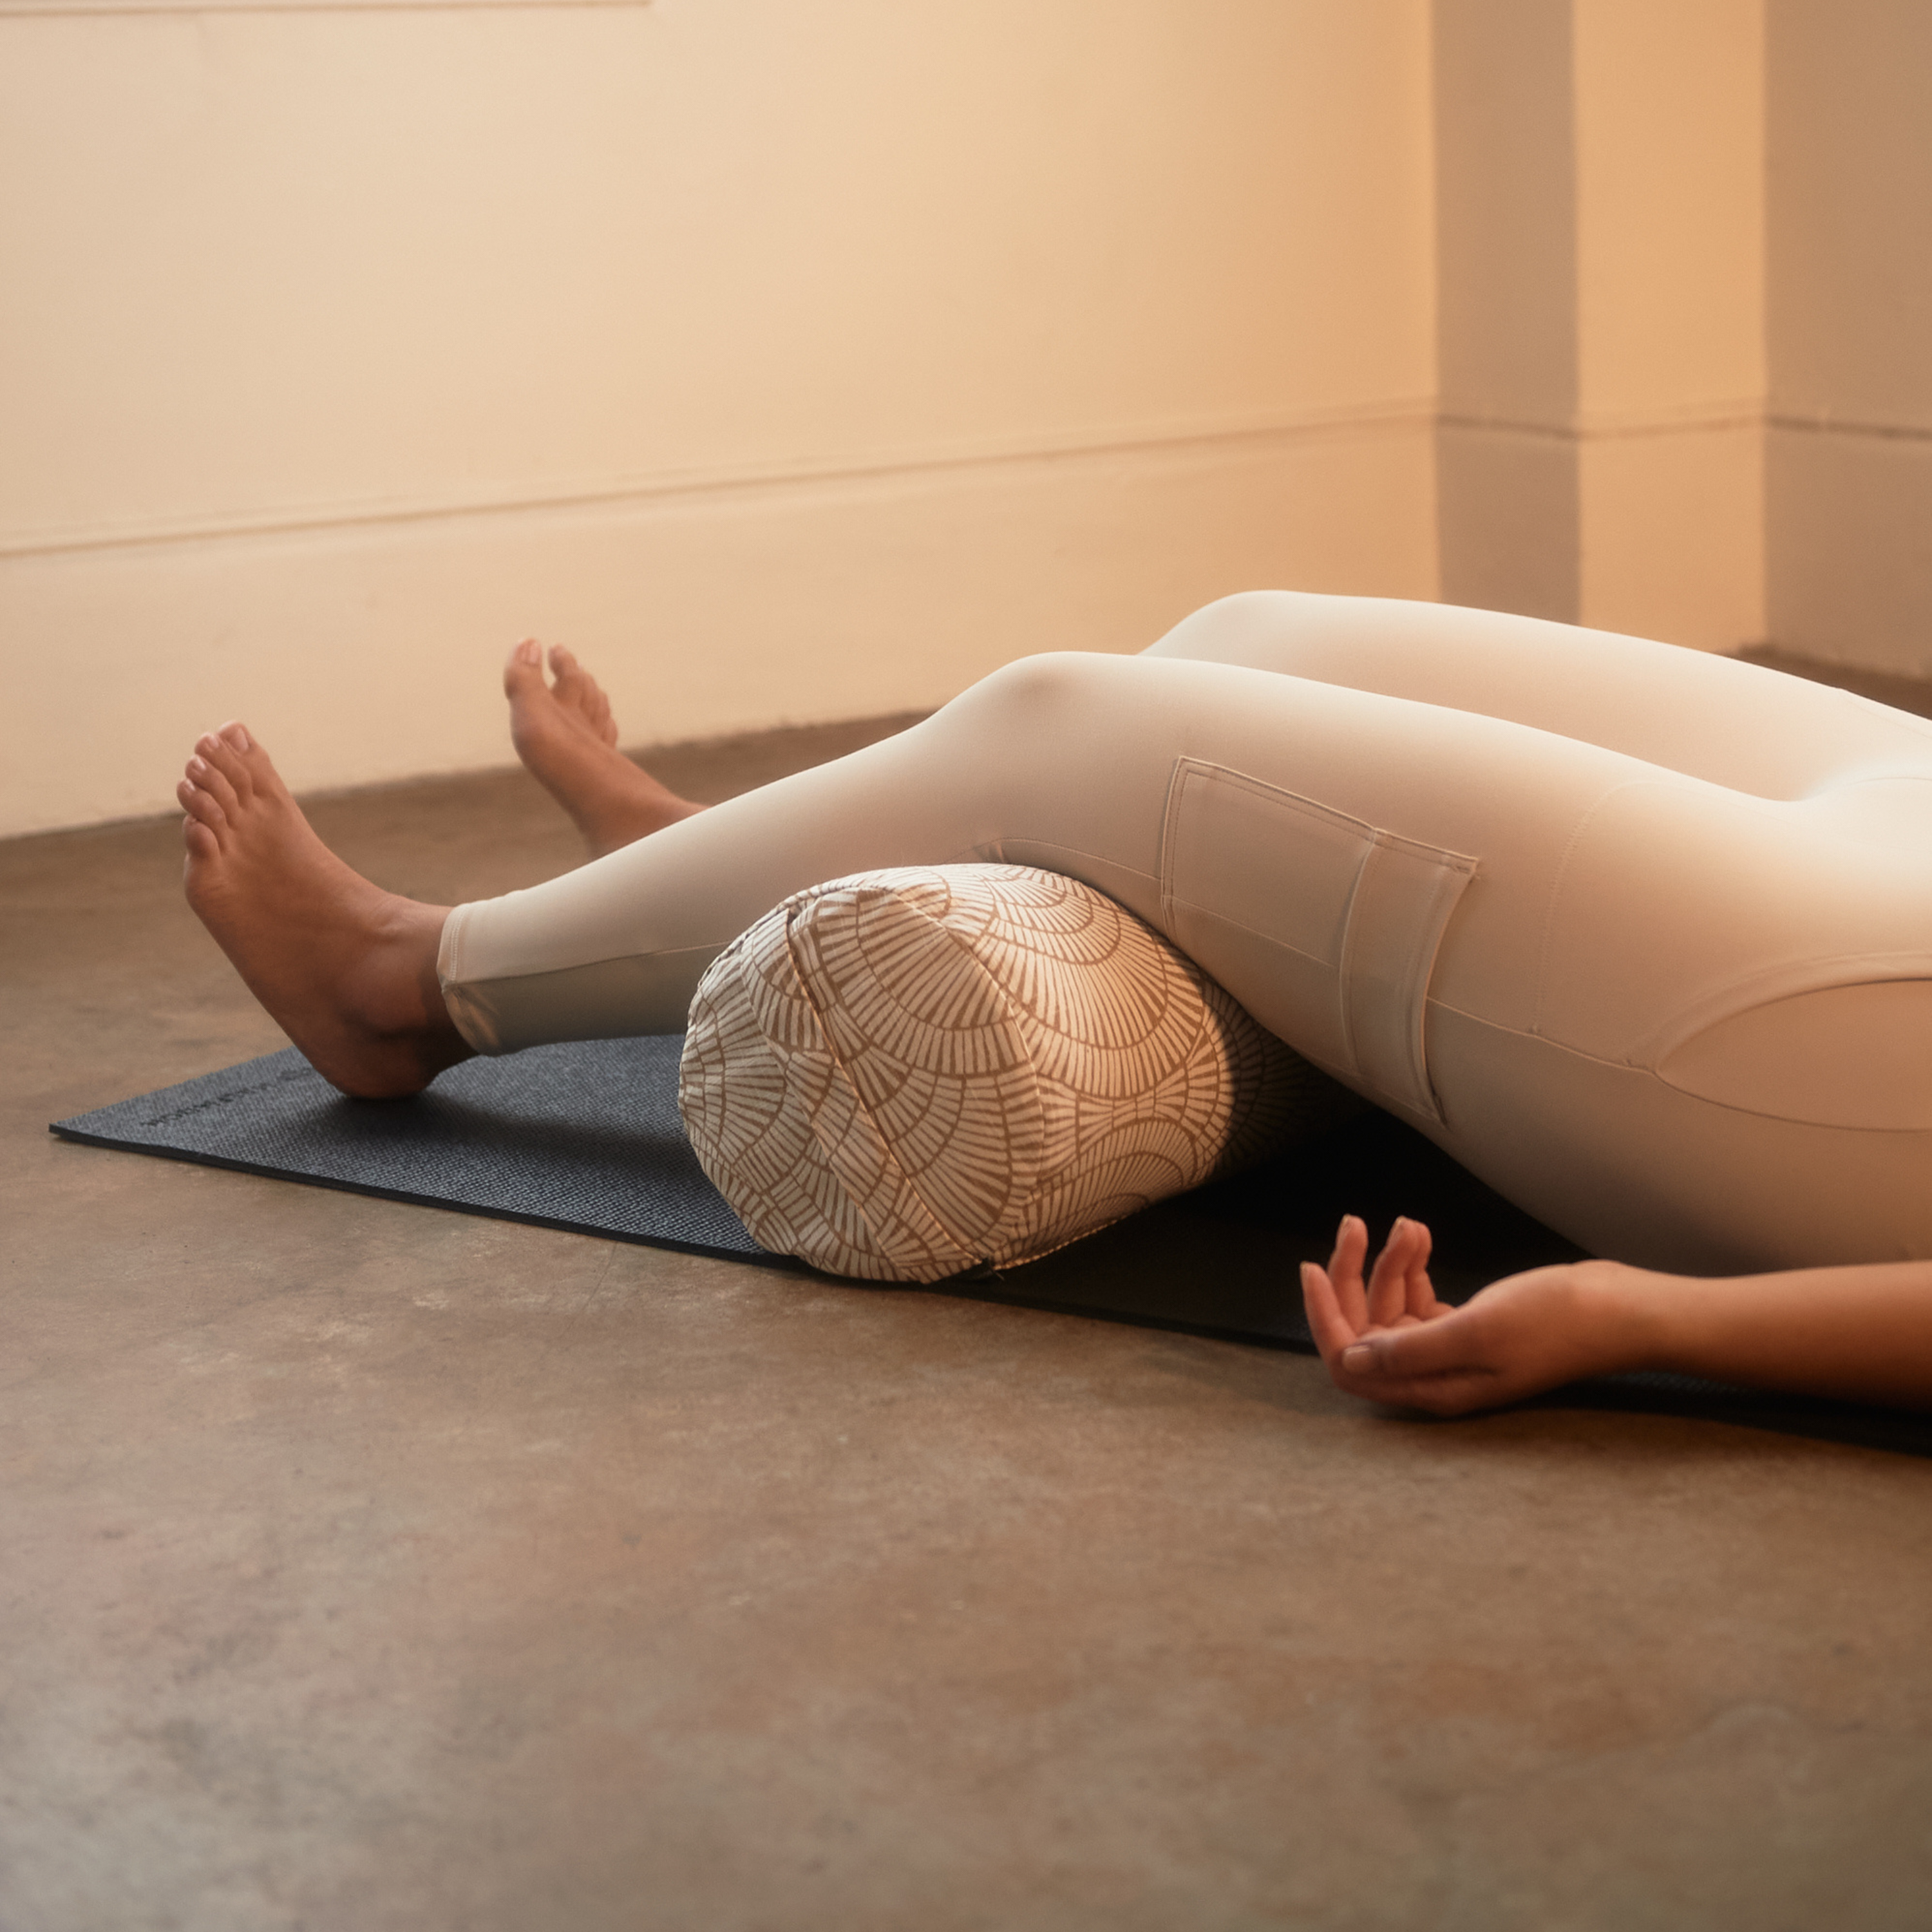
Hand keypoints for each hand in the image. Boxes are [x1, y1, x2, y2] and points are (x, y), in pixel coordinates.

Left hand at [1299, 1215, 1629, 1415]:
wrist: (1621, 1310)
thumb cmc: (1558, 1321)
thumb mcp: (1477, 1331)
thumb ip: (1409, 1349)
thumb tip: (1349, 1359)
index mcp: (1433, 1387)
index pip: (1350, 1363)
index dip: (1324, 1318)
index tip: (1312, 1267)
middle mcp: (1434, 1374)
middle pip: (1364, 1329)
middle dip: (1353, 1276)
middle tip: (1357, 1223)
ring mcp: (1450, 1351)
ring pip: (1392, 1306)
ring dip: (1390, 1262)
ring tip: (1410, 1226)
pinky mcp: (1468, 1327)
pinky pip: (1420, 1297)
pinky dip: (1414, 1265)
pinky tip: (1422, 1235)